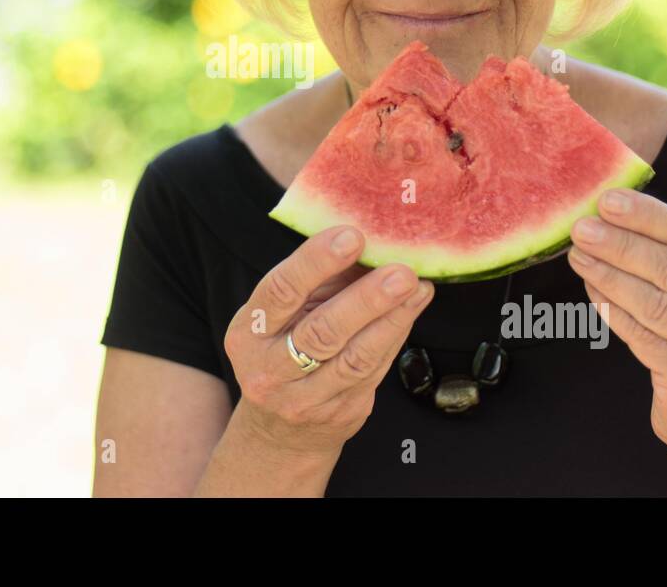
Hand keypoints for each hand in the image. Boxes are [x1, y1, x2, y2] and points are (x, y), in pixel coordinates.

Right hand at [224, 226, 433, 458]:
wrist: (279, 429)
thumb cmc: (284, 349)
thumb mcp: (285, 314)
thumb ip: (319, 280)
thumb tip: (368, 240)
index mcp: (249, 332)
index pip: (280, 292)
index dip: (316, 262)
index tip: (352, 236)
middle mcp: (270, 370)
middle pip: (321, 332)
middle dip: (365, 299)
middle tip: (400, 272)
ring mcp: (305, 399)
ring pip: (355, 358)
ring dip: (392, 319)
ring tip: (417, 287)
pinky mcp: (340, 414)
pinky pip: (374, 371)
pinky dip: (396, 335)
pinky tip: (412, 309)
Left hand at [566, 188, 666, 463]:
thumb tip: (617, 214)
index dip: (651, 216)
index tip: (609, 200)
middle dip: (622, 244)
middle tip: (582, 227)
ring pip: (656, 302)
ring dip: (610, 275)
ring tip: (578, 255)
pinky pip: (642, 336)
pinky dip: (611, 310)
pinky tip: (591, 290)